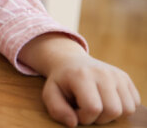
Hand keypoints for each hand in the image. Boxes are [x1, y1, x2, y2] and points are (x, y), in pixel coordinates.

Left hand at [19, 33, 140, 126]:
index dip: (84, 117)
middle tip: (85, 109)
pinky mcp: (125, 77)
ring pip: (127, 109)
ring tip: (97, 105)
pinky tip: (107, 101)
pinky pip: (134, 103)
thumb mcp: (50, 93)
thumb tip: (73, 123)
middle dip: (98, 118)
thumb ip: (57, 110)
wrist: (70, 61)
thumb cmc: (61, 82)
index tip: (75, 110)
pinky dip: (122, 108)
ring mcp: (116, 74)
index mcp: (81, 75)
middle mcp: (103, 73)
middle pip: (113, 110)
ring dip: (111, 114)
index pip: (93, 108)